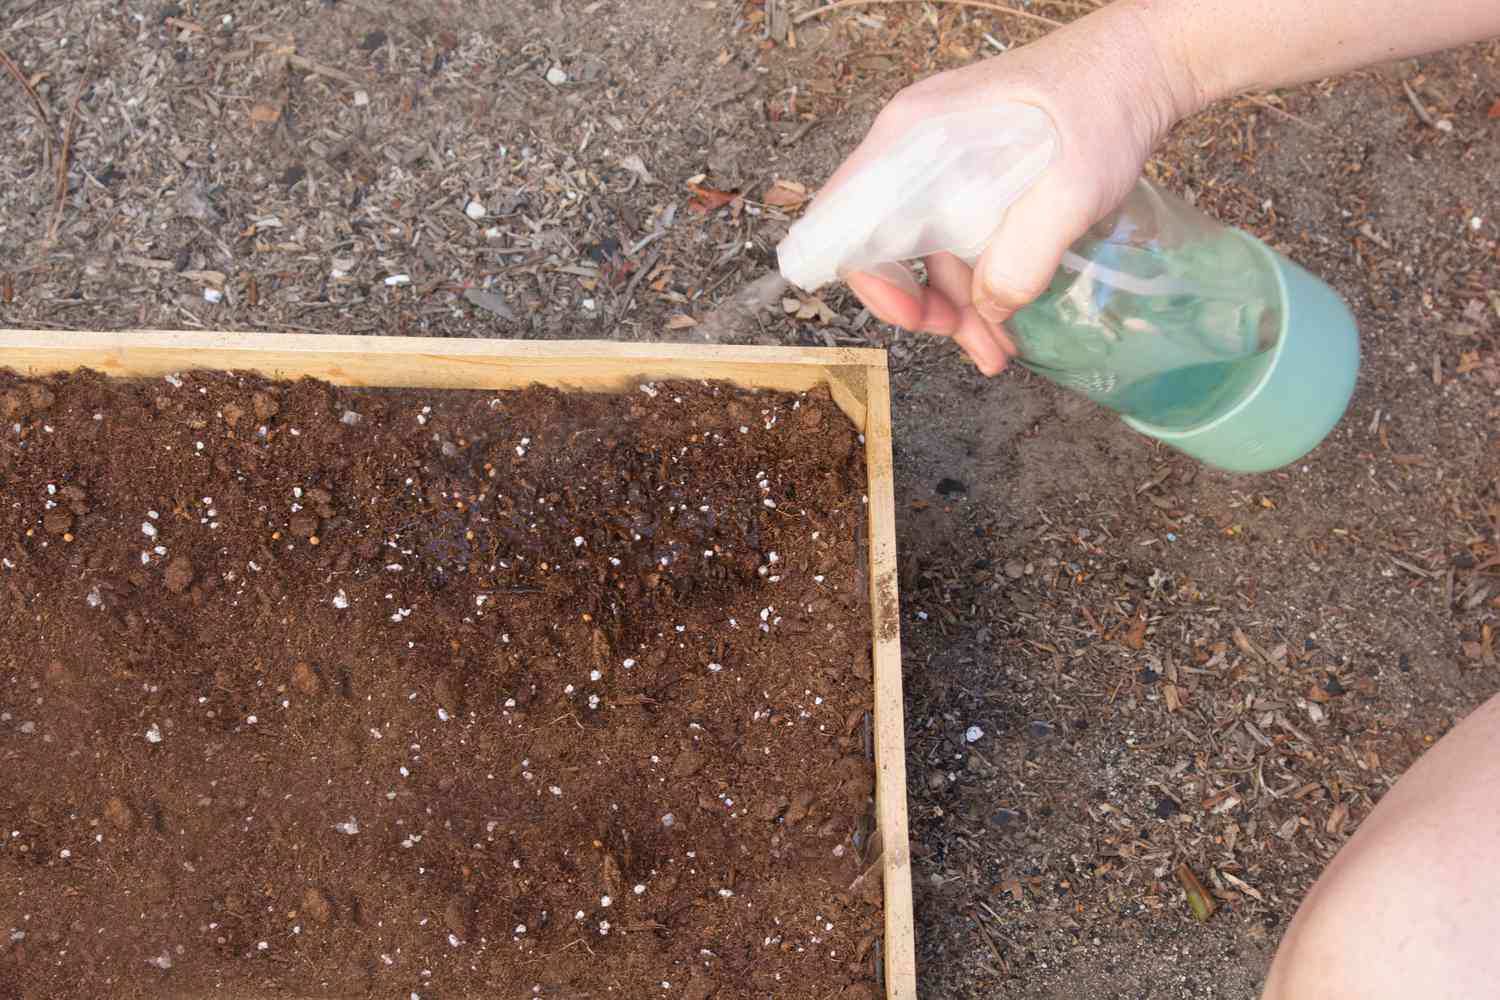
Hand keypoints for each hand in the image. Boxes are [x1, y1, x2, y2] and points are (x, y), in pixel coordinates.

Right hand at [821, 3, 1202, 373]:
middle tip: (971, 340)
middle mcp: (914, 150)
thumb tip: (992, 309)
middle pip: (886, 245)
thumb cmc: (1105, 102)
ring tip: (1000, 350)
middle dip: (923, 304)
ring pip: (926, 254)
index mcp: (914, 134)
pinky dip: (976, 287)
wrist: (1140, 68)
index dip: (870, 275)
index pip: (849, 217)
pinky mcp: (970, 184)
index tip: (916, 315)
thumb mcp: (1073, 186)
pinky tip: (1004, 320)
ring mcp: (940, 168)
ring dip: (957, 308)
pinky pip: (955, 245)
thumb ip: (1027, 256)